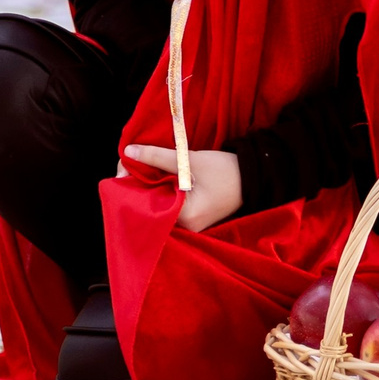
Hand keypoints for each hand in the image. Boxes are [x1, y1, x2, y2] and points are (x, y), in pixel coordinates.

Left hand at [123, 144, 241, 232]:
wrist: (254, 177)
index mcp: (186, 218)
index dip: (131, 185)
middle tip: (129, 163)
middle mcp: (186, 228)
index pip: (147, 204)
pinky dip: (161, 190)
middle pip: (150, 207)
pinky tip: (155, 175)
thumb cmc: (225, 170)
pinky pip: (169, 205)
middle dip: (137, 185)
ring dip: (149, 186)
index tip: (124, 165)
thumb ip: (158, 157)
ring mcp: (190, 224)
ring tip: (140, 166)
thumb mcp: (189, 160)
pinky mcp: (192, 217)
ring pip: (158, 205)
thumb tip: (128, 152)